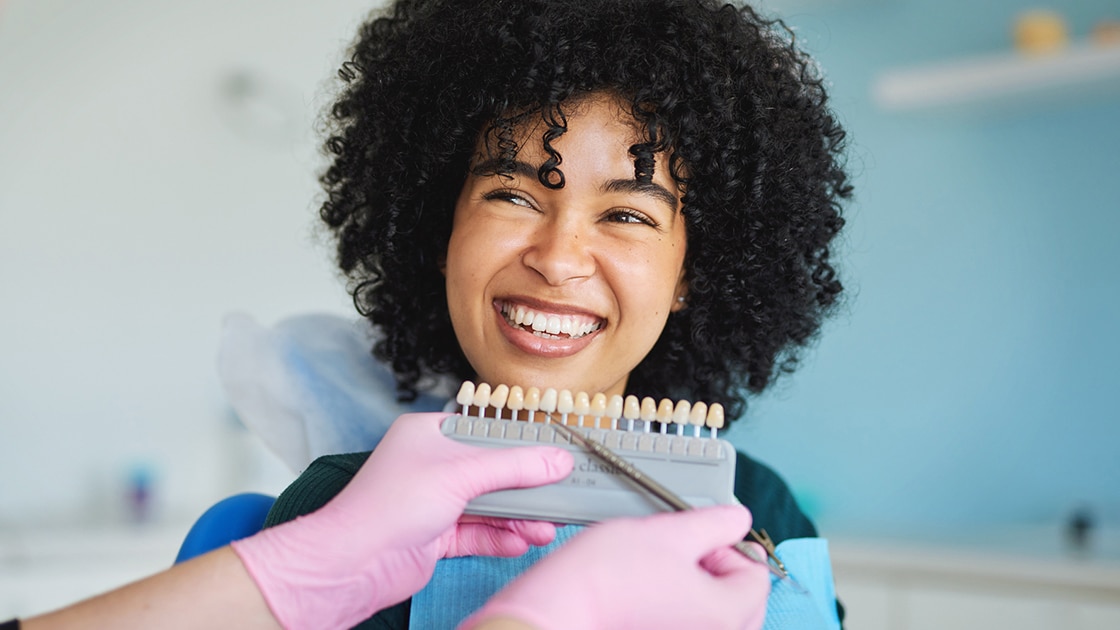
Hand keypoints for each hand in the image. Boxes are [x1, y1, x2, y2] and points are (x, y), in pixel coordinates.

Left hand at [232, 412, 573, 629]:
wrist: (352, 563)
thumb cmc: (388, 506)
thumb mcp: (461, 474)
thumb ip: (515, 467)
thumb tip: (558, 460)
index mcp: (429, 434)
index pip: (487, 434)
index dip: (523, 445)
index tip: (558, 455)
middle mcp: (431, 465)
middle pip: (493, 472)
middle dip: (526, 489)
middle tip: (562, 496)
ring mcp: (434, 502)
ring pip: (489, 506)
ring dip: (519, 518)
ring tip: (548, 528)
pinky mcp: (436, 535)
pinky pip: (479, 533)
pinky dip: (501, 538)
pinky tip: (524, 542)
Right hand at [462, 505, 770, 629]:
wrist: (558, 609)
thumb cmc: (606, 576)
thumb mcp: (669, 532)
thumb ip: (715, 523)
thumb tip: (739, 520)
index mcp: (726, 614)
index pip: (756, 573)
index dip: (728, 547)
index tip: (696, 540)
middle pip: (744, 600)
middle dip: (719, 571)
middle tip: (680, 556)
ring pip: (720, 616)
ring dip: (702, 592)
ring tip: (662, 575)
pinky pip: (693, 627)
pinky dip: (684, 611)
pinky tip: (653, 596)